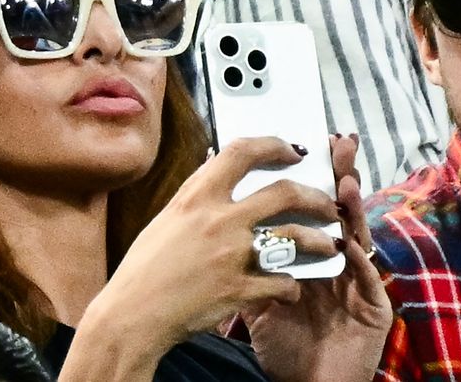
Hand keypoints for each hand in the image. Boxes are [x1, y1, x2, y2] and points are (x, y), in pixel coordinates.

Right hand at [66, 137, 340, 379]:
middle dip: (315, 196)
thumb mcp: (168, 219)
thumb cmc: (145, 269)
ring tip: (328, 245)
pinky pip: (283, 282)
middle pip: (284, 192)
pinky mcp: (240, 289)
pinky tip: (291, 288)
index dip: (274, 144)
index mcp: (197, 197)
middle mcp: (218, 220)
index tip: (293, 149)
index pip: (242, 152)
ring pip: (295, 236)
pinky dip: (292, 286)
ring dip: (319, 240)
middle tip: (327, 204)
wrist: (133, 316)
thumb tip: (219, 170)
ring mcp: (232, 255)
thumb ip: (198, 197)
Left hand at [245, 134, 392, 381]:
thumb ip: (248, 262)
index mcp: (311, 257)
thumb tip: (220, 219)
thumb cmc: (286, 347)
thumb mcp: (259, 301)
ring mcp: (358, 283)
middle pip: (339, 210)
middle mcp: (338, 263)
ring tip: (344, 184)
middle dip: (340, 175)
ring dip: (351, 209)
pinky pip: (367, 278)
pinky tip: (349, 242)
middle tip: (338, 144)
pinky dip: (358, 258)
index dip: (314, 174)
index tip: (305, 142)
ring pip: (358, 236)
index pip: (314, 206)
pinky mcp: (374, 307)